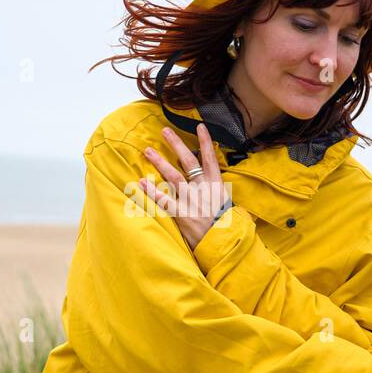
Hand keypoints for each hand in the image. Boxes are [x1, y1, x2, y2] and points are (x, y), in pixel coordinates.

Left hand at [138, 123, 233, 251]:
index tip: (200, 126)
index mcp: (217, 186)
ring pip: (173, 175)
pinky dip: (151, 190)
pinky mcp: (181, 214)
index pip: (211, 159)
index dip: (205, 142)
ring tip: (147, 151)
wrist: (223, 246)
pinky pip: (163, 199)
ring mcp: (191, 200)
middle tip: (164, 131)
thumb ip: (220, 194)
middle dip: (176, 144)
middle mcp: (203, 189)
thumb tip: (217, 186)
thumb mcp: (230, 206)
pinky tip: (141, 181)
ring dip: (159, 161)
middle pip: (188, 161)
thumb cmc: (227, 228)